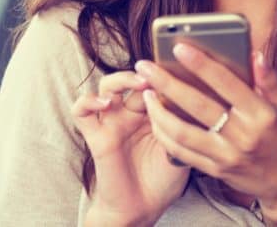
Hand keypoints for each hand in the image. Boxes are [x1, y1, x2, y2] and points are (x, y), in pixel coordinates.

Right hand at [72, 71, 189, 225]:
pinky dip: (87, 102)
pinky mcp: (97, 136)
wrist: (144, 209)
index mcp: (152, 113)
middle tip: (158, 73)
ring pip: (106, 86)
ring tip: (138, 82)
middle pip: (131, 78)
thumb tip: (195, 102)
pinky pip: (81, 113)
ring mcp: (113, 123)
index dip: (163, 73)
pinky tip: (104, 104)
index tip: (178, 68)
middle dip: (145, 72)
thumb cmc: (164, 181)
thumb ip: (183, 126)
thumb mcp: (182, 149)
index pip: (154, 82)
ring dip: (120, 79)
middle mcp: (131, 113)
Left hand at [136, 46, 276, 224]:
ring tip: (145, 93)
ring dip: (159, 112)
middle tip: (145, 66)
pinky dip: (164, 135)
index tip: (179, 47)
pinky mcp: (216, 170)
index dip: (201, 63)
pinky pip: (182, 152)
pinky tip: (154, 119)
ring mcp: (227, 155)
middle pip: (197, 105)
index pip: (226, 83)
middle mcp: (243, 135)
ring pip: (183, 132)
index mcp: (261, 114)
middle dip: (166, 83)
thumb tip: (254, 53)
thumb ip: (269, 79)